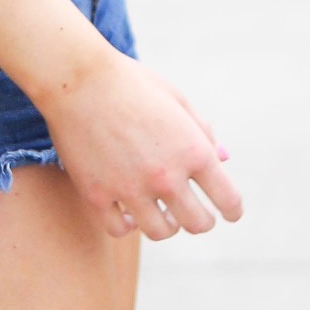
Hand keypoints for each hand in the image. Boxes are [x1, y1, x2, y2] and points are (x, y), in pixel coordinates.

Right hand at [43, 49, 241, 240]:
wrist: (76, 77)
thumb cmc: (131, 83)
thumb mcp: (177, 100)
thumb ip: (202, 132)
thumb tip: (223, 159)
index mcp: (193, 151)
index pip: (227, 199)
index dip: (233, 210)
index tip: (230, 213)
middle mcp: (166, 176)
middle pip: (198, 224)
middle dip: (202, 221)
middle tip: (195, 214)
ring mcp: (130, 188)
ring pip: (160, 232)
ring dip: (166, 225)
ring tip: (162, 214)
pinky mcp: (96, 195)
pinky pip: (119, 229)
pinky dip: (127, 224)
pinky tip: (129, 212)